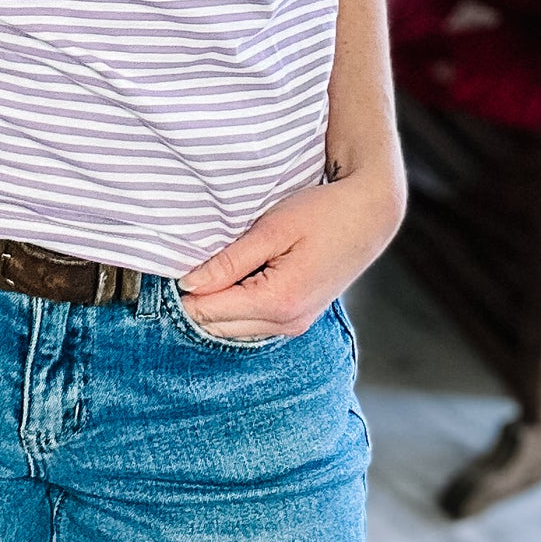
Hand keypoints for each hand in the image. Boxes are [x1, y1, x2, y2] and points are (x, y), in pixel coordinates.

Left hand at [177, 171, 404, 340]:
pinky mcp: (299, 318)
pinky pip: (253, 323)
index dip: (184, 291)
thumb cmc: (323, 213)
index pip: (209, 311)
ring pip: (234, 329)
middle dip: (197, 301)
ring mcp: (295, 325)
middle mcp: (287, 323)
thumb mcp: (272, 229)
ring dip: (215, 305)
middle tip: (183, 266)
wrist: (370, 215)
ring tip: (209, 269)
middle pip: (218, 326)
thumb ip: (229, 261)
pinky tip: (233, 279)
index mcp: (278, 301)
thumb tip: (189, 284)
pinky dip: (235, 306)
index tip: (170, 267)